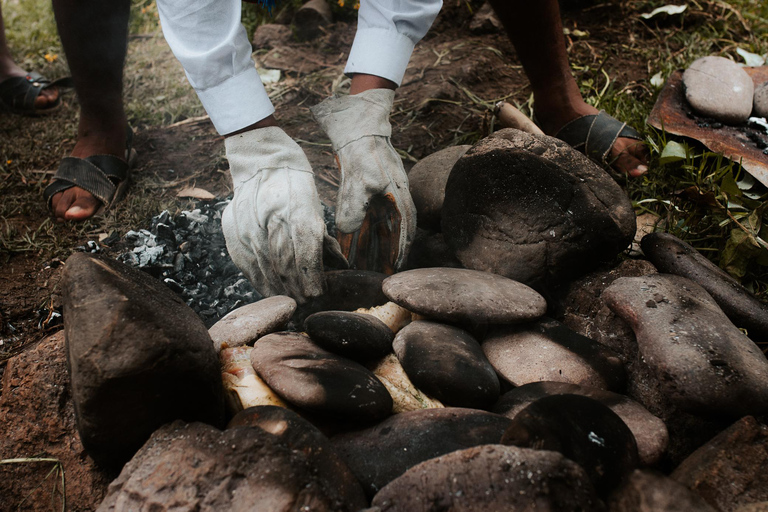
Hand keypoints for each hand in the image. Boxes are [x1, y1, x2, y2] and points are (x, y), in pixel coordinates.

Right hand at [222, 127, 344, 301]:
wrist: (260, 161)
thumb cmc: (295, 183)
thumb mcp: (314, 206)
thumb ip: (322, 237)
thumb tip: (337, 267)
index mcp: (296, 212)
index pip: (304, 253)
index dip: (311, 277)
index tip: (317, 292)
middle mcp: (270, 221)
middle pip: (284, 265)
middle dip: (297, 288)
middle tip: (306, 302)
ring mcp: (248, 227)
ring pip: (264, 268)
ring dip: (278, 289)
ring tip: (290, 301)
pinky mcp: (233, 232)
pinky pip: (246, 264)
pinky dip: (259, 280)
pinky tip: (269, 290)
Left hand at [311, 88, 415, 271]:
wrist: (361, 130)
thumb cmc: (365, 154)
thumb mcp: (359, 182)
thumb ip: (353, 208)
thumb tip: (346, 232)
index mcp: (399, 201)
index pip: (404, 235)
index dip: (398, 254)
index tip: (393, 272)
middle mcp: (394, 203)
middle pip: (392, 237)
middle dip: (385, 257)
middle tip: (378, 278)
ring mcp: (383, 200)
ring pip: (378, 231)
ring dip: (371, 249)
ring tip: (363, 269)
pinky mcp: (371, 196)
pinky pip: (367, 221)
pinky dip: (361, 235)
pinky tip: (351, 247)